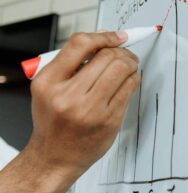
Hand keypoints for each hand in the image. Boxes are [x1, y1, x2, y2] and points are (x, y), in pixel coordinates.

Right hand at [26, 31, 140, 177]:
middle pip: (107, 56)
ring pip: (122, 70)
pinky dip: (134, 78)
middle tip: (125, 52)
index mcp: (49, 82)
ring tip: (129, 64)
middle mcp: (68, 95)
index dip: (104, 36)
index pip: (80, 44)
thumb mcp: (48, 88)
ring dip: (131, 62)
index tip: (117, 36)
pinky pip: (129, 88)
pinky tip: (130, 79)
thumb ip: (71, 64)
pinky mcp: (109, 120)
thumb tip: (104, 39)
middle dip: (121, 50)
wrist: (55, 156)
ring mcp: (91, 109)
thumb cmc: (54, 120)